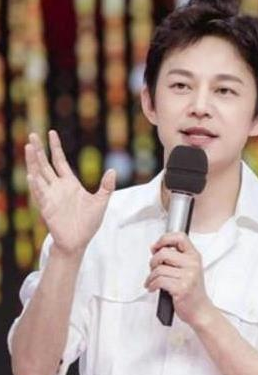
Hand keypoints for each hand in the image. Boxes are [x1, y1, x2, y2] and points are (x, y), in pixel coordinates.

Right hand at [25, 130, 115, 255]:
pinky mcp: (47, 208)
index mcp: (70, 183)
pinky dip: (36, 185)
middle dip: (39, 150)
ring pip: (39, 175)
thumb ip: (106, 186)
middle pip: (46, 164)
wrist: (79, 241)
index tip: (51, 132)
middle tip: (32, 134)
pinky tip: (32, 175)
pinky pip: (40, 194)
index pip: (60, 161)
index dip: (55, 147)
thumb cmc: (89, 223)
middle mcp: (57, 187)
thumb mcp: (101, 202)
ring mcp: (50, 196)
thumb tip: (113, 171)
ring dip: (33, 163)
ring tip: (29, 148)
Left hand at [145, 232, 209, 326]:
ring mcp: (188, 276)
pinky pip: (158, 281)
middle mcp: (193, 264)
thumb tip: (155, 248)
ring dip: (150, 277)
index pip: (180, 237)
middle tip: (153, 269)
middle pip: (164, 253)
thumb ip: (175, 258)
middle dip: (153, 262)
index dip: (164, 239)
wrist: (200, 310)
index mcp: (195, 256)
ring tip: (152, 282)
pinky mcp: (181, 288)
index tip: (157, 246)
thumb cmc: (192, 291)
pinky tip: (153, 288)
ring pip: (159, 269)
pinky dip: (152, 285)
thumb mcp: (189, 269)